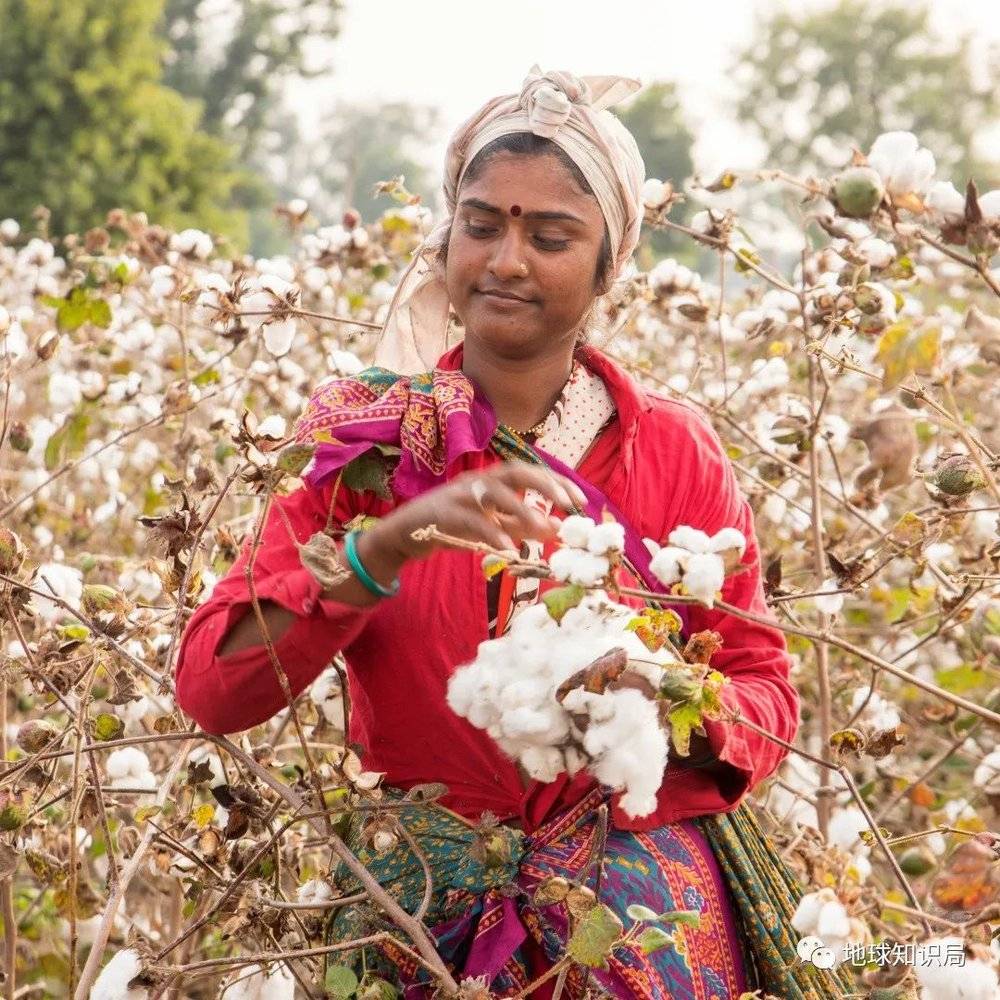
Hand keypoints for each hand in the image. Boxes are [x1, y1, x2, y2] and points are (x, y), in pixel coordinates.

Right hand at [367, 462, 587, 563]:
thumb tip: (558, 528)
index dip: (556, 482)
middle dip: (544, 484)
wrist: (404, 535)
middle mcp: (476, 481)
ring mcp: (458, 496)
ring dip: (520, 509)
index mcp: (490, 481)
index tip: (581, 501)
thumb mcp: (493, 526)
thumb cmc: (452, 527)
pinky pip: (471, 522)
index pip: (528, 472)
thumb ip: (522, 526)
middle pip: (514, 472)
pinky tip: (507, 548)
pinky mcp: (442, 515)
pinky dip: (491, 533)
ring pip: (492, 493)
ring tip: (542, 528)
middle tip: (568, 504)